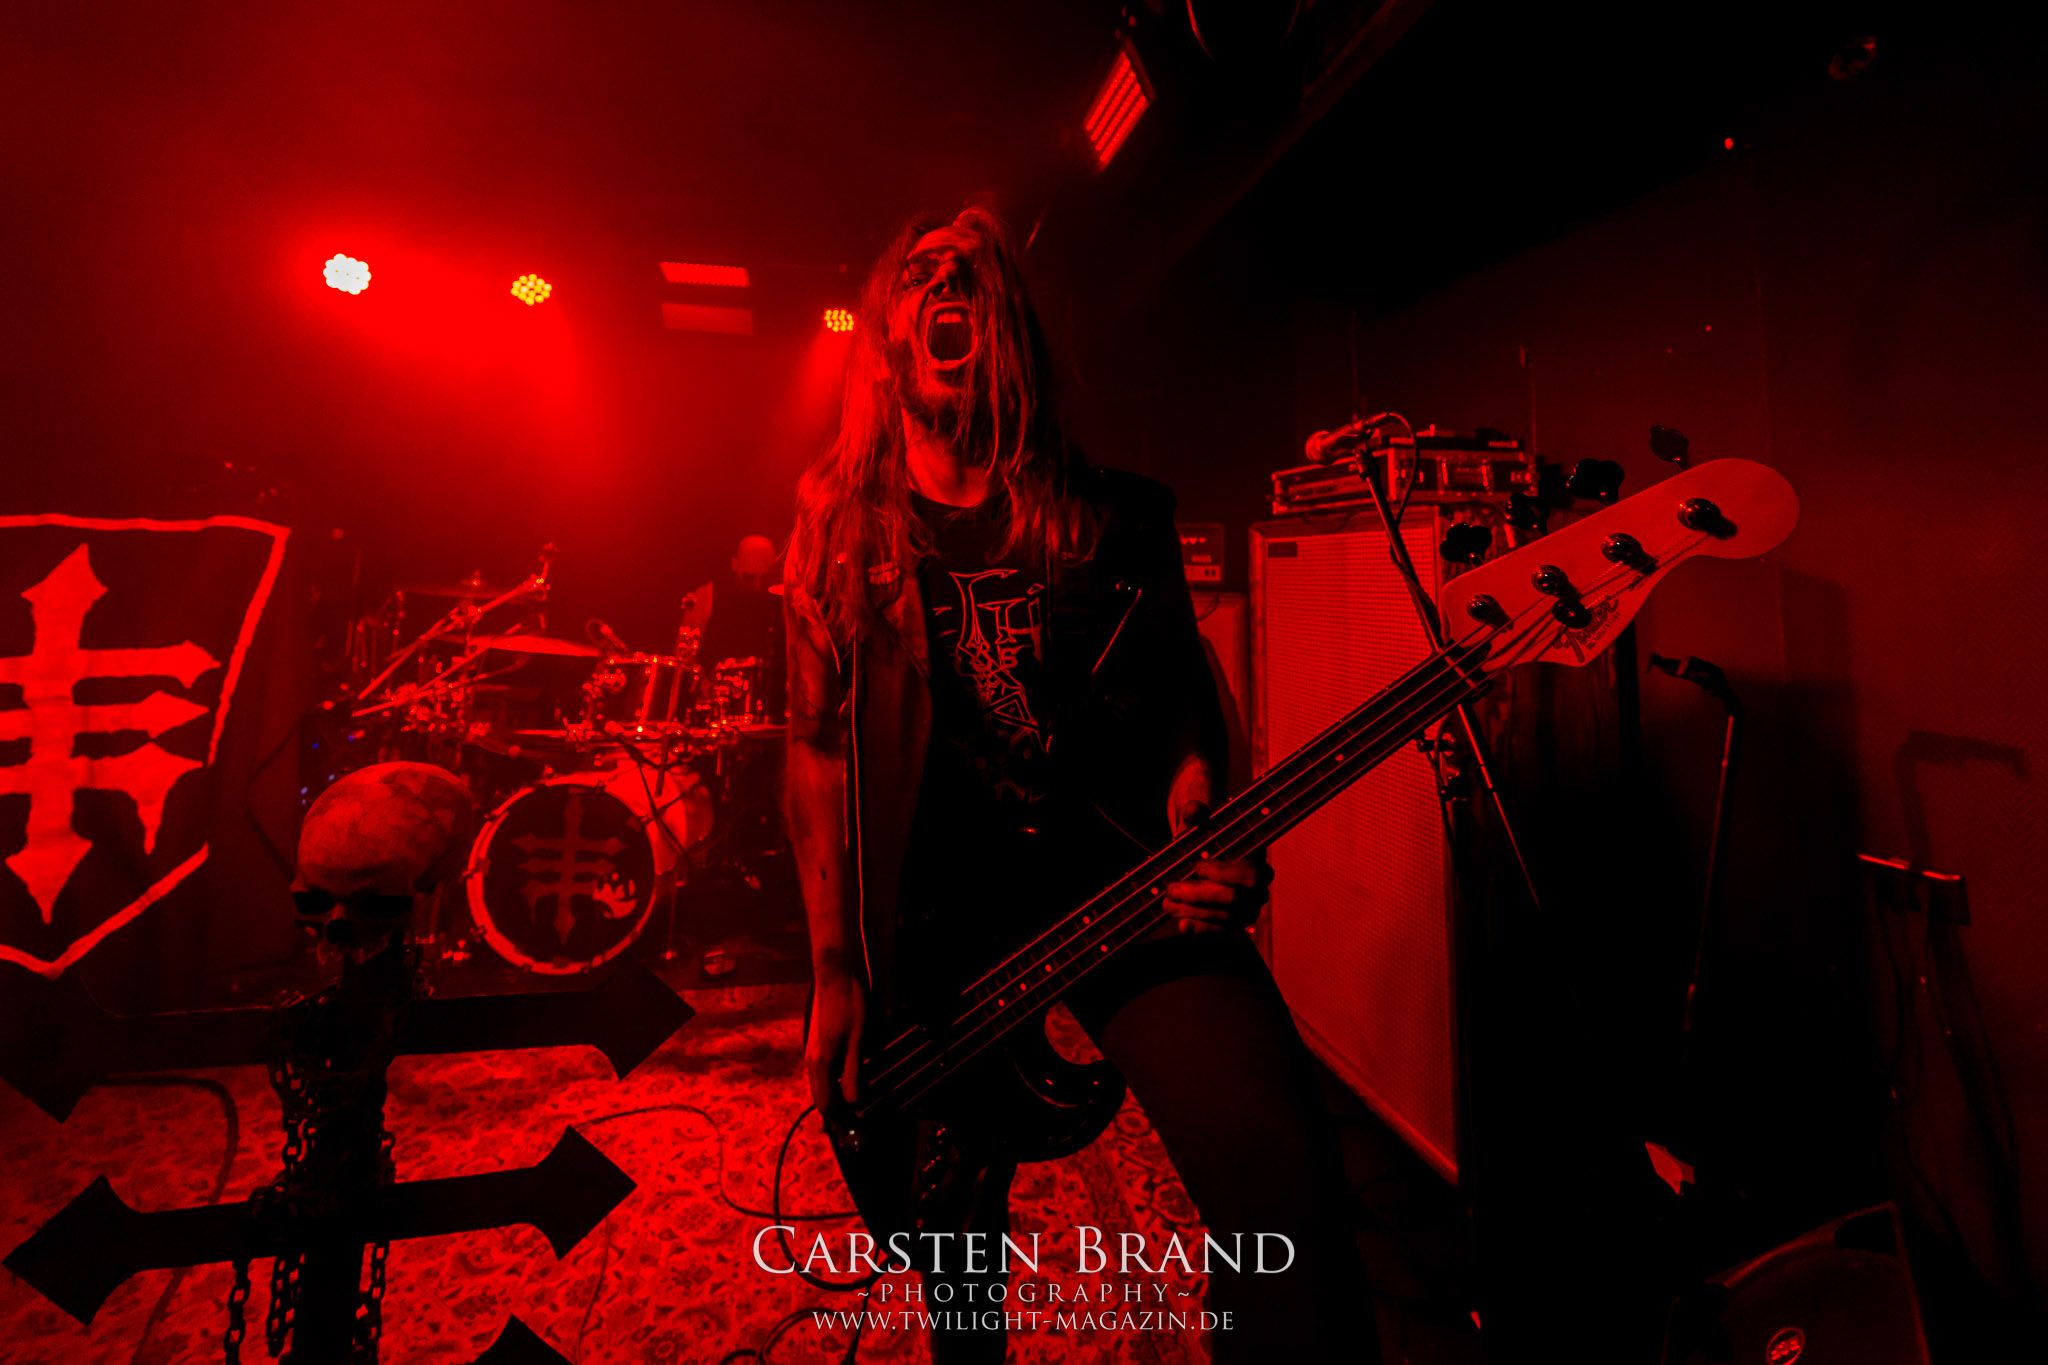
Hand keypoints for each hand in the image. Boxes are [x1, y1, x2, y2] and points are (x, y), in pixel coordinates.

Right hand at [806, 972, 866, 1112]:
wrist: (833, 975)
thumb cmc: (848, 1005)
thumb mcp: (858, 1039)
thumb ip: (854, 1071)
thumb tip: (853, 1101)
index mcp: (821, 1062)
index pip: (824, 1102)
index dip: (837, 1118)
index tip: (851, 1128)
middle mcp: (811, 1059)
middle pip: (820, 1095)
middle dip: (835, 1109)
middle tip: (853, 1121)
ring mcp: (812, 1050)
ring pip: (821, 1082)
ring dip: (834, 1094)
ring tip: (852, 1102)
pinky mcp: (817, 1042)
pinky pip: (822, 1069)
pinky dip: (833, 1079)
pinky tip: (847, 1078)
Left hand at [1164, 758, 1271, 933]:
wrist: (1195, 846)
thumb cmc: (1201, 829)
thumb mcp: (1195, 815)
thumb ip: (1196, 811)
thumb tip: (1194, 810)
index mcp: (1257, 857)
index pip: (1252, 875)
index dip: (1225, 875)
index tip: (1197, 866)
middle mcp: (1258, 886)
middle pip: (1236, 901)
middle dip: (1200, 896)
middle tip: (1172, 888)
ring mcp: (1247, 907)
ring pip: (1226, 919)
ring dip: (1194, 913)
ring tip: (1167, 903)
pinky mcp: (1230, 922)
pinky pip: (1220, 932)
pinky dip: (1200, 929)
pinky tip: (1182, 924)